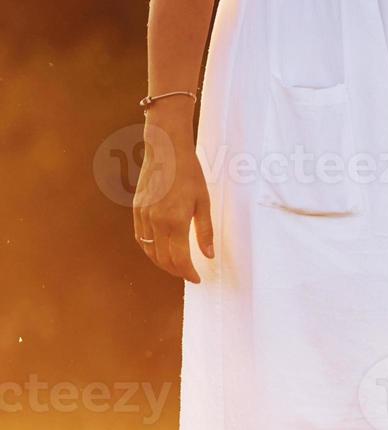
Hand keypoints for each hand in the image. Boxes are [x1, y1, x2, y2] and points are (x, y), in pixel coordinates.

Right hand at [132, 110, 211, 282]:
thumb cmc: (189, 174)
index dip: (188, 273)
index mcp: (175, 221)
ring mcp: (143, 215)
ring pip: (149, 250)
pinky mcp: (137, 209)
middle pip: (163, 259)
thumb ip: (205, 231)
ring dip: (162, 263)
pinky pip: (140, 238)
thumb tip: (208, 255)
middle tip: (188, 275)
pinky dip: (150, 250)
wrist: (165, 151)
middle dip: (176, 271)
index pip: (179, 259)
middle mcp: (156, 221)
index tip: (197, 279)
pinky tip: (160, 251)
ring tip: (176, 267)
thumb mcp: (204, 202)